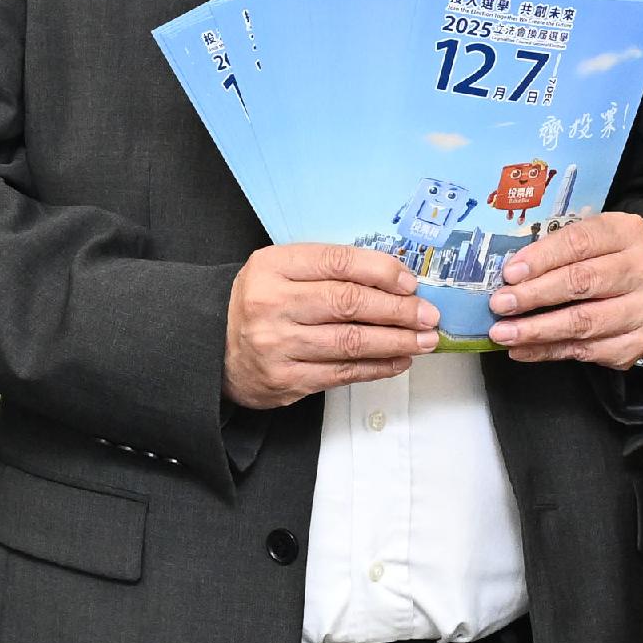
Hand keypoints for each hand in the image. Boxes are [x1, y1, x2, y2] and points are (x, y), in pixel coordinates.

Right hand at [223, 243, 438, 409]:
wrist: (213, 345)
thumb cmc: (259, 302)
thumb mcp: (281, 270)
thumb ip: (328, 270)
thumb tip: (395, 280)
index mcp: (273, 266)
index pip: (338, 262)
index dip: (381, 272)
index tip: (410, 283)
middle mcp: (272, 303)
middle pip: (349, 303)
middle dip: (398, 310)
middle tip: (428, 315)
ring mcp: (278, 345)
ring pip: (351, 342)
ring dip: (396, 342)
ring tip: (424, 340)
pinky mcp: (286, 379)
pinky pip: (342, 373)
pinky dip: (377, 367)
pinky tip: (398, 360)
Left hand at [487, 211, 642, 367]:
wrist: (638, 290)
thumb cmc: (600, 260)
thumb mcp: (583, 241)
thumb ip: (553, 252)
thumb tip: (509, 277)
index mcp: (627, 232)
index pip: (579, 242)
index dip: (541, 259)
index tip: (510, 274)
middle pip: (582, 282)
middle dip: (534, 296)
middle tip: (500, 305)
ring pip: (584, 322)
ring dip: (537, 331)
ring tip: (503, 334)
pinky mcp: (640, 340)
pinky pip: (587, 351)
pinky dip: (549, 351)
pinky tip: (523, 349)